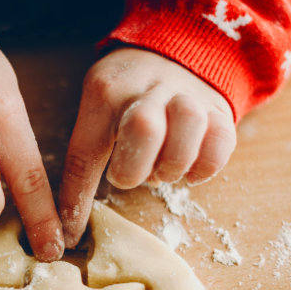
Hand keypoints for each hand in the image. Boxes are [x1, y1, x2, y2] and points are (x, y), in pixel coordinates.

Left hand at [58, 47, 236, 247]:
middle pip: (144, 129)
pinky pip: (219, 143)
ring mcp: (188, 95)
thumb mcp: (101, 107)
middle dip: (135, 169)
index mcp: (107, 91)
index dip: (78, 198)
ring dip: (173, 165)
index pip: (86, 150)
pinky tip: (190, 168)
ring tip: (163, 170)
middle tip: (132, 177)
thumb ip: (90, 149)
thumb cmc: (130, 96)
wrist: (179, 54)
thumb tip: (71, 220)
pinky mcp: (219, 110)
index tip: (70, 235)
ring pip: (188, 127)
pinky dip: (204, 167)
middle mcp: (148, 88)